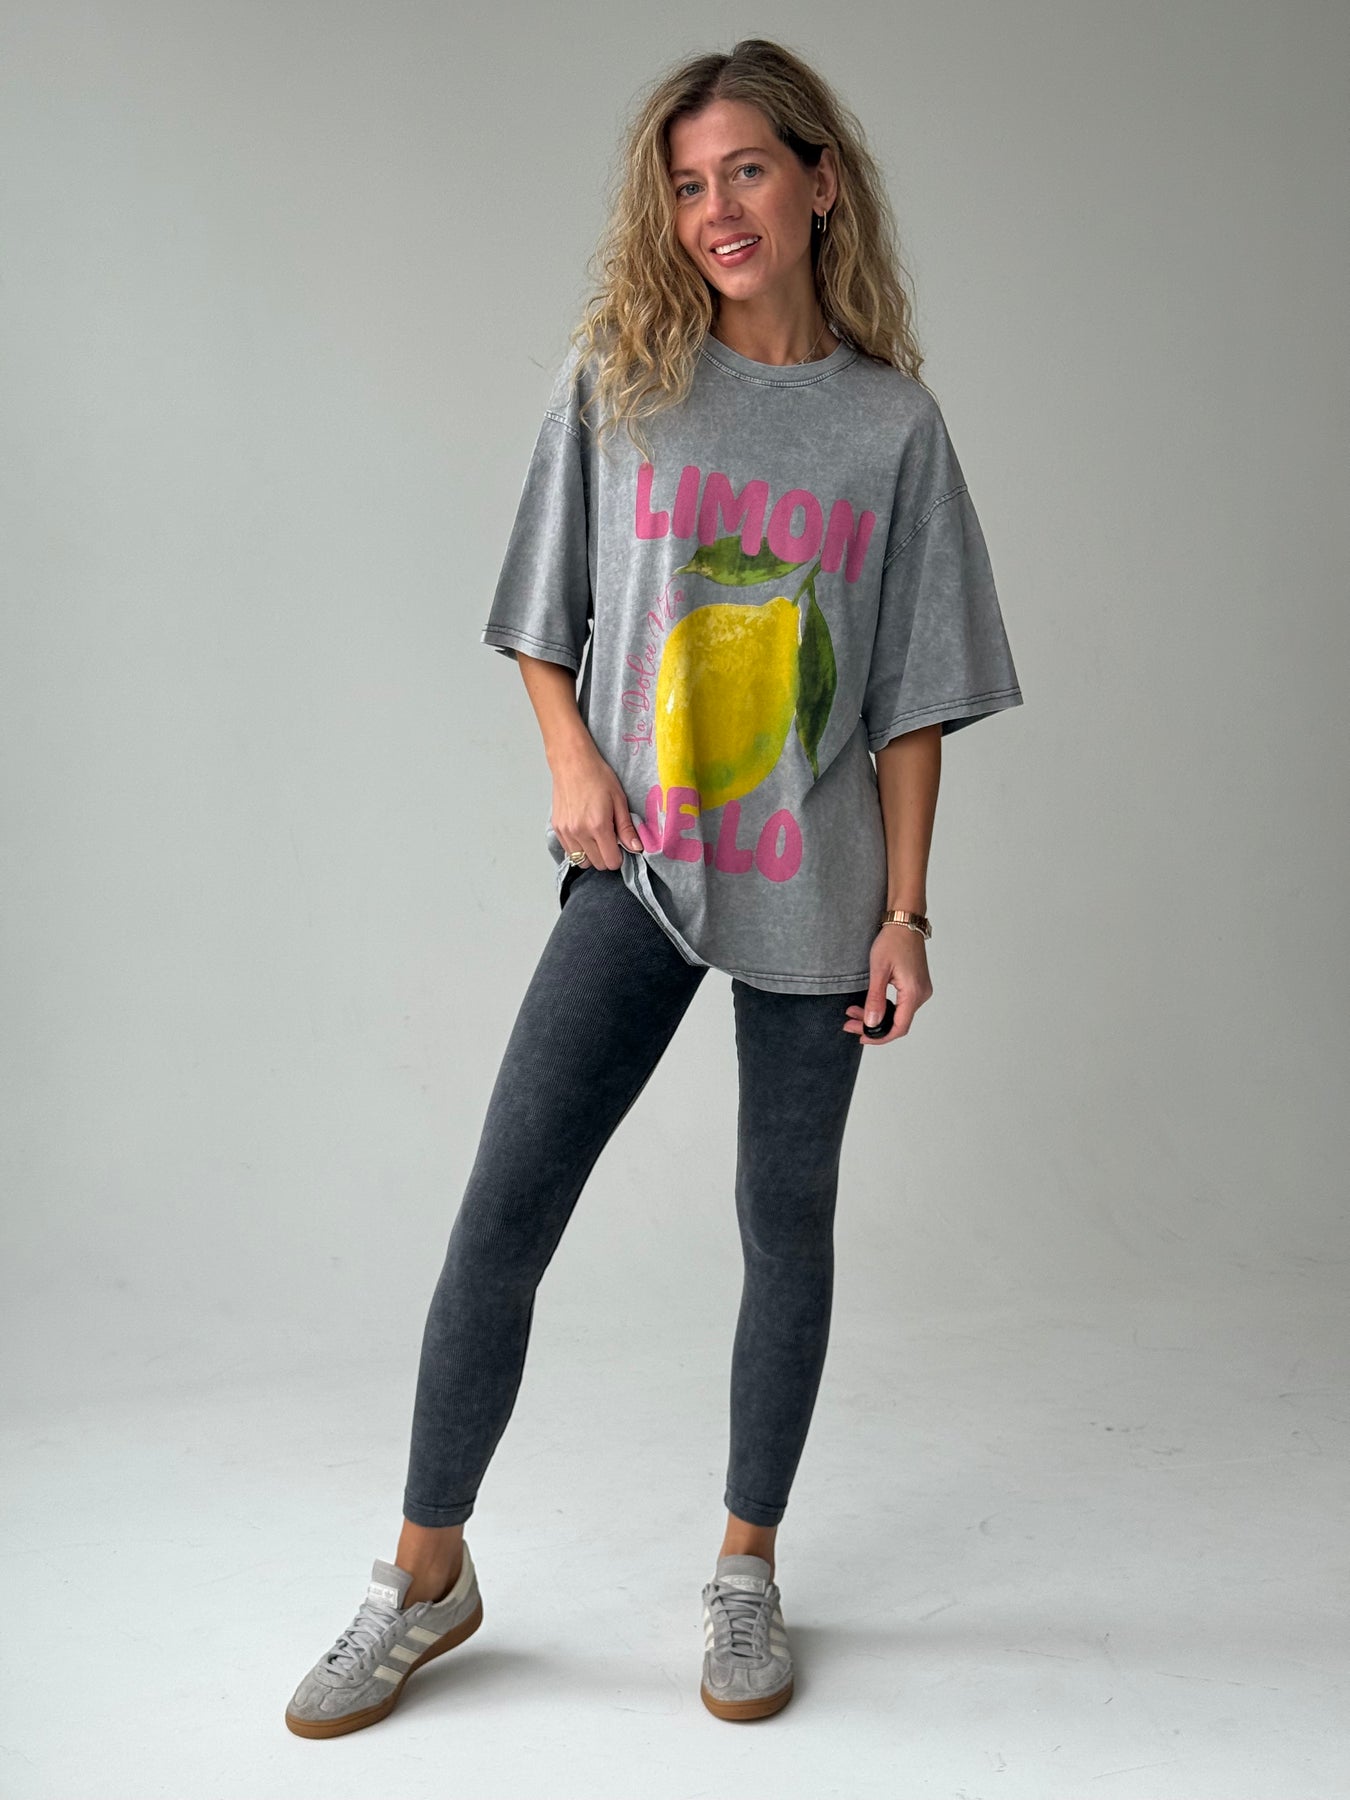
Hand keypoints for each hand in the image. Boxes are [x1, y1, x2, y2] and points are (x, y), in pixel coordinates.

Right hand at [551, 742, 643, 870]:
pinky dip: (579, 848)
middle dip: (607, 856)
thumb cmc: (597, 776)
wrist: (572, 762)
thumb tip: (636, 848)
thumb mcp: (619, 800)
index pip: (611, 861)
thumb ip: (626, 828)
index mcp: (598, 826)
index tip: (621, 846)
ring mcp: (566, 832)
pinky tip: (584, 833)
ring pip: (582, 861)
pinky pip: (569, 852)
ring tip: (596, 837)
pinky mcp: (557, 829)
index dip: (619, 857)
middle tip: (610, 839)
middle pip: (597, 864)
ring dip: (592, 855)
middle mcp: (579, 832)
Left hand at [843, 926, 931, 1045]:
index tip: (861, 1037)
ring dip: (877, 1016)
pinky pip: (901, 1005)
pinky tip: (868, 1005)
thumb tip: (871, 1023)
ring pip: (898, 1014)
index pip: (899, 1027)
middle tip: (849, 1024)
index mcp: (913, 992)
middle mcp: (921, 994)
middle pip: (898, 1022)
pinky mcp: (917, 985)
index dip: (879, 1037)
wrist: (905, 922)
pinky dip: (884, 1008)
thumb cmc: (893, 940)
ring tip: (853, 1012)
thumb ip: (875, 999)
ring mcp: (920, 990)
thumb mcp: (878, 970)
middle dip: (873, 1026)